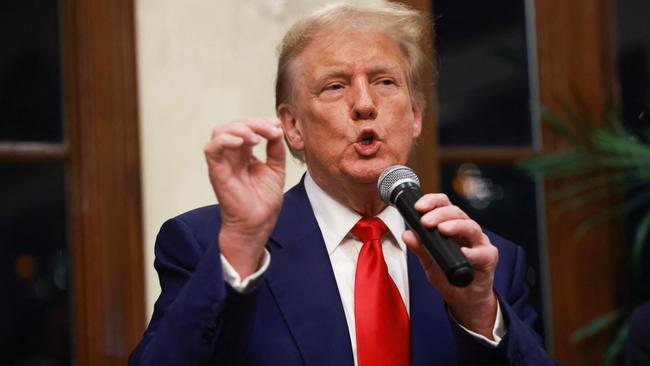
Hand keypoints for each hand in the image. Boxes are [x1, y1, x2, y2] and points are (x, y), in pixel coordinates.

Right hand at [204, 117, 285, 277]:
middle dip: (254, 123)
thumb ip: (275, 149)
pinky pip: (211, 149)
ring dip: (239, 128)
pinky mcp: (217, 171)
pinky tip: (242, 143)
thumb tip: (276, 129)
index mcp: (244, 154)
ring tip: (255, 138)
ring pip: (220, 131)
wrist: (258, 223)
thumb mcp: (276, 169)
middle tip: (270, 130)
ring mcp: (223, 162)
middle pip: (234, 125)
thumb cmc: (263, 201)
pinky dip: (225, 140)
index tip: (277, 127)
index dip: (261, 122)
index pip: (247, 127)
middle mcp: (231, 156)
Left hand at [402, 193, 498, 338]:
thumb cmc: (448, 276)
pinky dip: (472, 252)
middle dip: (439, 214)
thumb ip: (420, 248)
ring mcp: (479, 243)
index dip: (432, 201)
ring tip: (442, 229)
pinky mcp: (489, 258)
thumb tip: (407, 234)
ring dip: (455, 226)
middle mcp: (467, 230)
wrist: (465, 299)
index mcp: (452, 226)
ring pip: (471, 227)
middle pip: (456, 212)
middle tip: (426, 221)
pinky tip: (462, 252)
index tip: (418, 207)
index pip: (444, 205)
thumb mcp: (429, 262)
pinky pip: (482, 252)